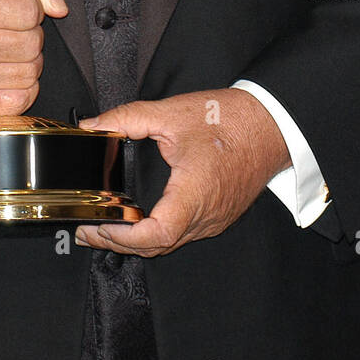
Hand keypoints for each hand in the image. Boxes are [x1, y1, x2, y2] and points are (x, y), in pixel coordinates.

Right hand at [0, 0, 66, 116]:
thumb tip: (60, 8)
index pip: (31, 11)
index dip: (29, 8)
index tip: (14, 8)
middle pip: (33, 43)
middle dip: (29, 35)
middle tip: (8, 30)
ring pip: (31, 71)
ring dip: (26, 61)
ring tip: (4, 50)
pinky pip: (23, 98)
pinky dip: (21, 88)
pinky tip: (4, 73)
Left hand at [74, 89, 290, 256]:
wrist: (270, 123)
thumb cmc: (229, 119)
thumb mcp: (171, 112)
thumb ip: (127, 119)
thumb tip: (92, 126)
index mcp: (194, 194)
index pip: (155, 235)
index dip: (122, 237)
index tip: (99, 225)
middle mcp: (206, 216)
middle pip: (157, 246)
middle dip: (118, 242)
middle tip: (88, 231)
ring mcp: (214, 220)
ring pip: (170, 243)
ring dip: (137, 241)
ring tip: (108, 226)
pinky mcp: (219, 216)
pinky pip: (184, 234)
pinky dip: (158, 232)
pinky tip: (141, 219)